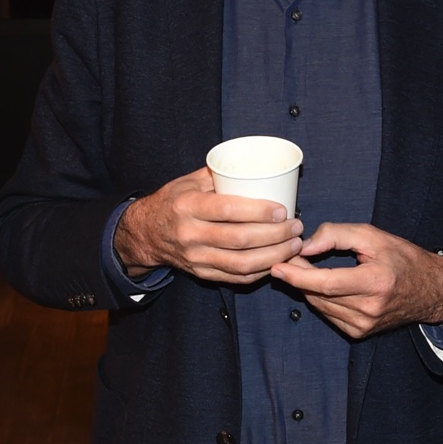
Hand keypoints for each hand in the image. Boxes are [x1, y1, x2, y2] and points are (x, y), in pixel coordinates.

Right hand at [115, 167, 302, 283]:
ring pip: (242, 263)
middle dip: (275, 235)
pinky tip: (276, 261)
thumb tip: (254, 165)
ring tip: (293, 245)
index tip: (282, 209)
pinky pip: (236, 278)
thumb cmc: (172, 202)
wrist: (146, 233)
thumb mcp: (187, 182)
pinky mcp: (201, 273)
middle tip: (296, 227)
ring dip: (273, 256)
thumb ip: (218, 174)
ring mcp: (196, 257)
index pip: (228, 210)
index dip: (258, 212)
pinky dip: (260, 272)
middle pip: (240, 240)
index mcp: (187, 206)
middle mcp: (190, 234)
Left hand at [270, 223, 442, 339]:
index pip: (326, 283)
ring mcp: (364, 325)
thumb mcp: (372, 236)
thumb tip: (305, 246)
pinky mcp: (359, 333)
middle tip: (290, 257)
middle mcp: (369, 309)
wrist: (431, 291)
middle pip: (318, 294)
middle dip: (298, 276)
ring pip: (318, 305)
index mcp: (375, 283)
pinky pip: (327, 314)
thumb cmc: (402, 259)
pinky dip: (319, 298)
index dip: (297, 275)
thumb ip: (336, 235)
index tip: (277, 266)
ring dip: (306, 287)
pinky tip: (324, 284)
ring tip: (307, 267)